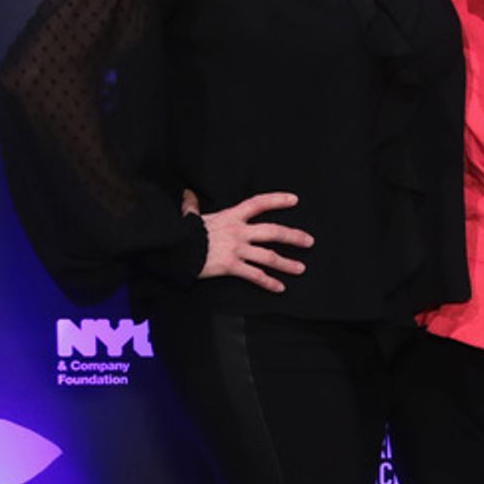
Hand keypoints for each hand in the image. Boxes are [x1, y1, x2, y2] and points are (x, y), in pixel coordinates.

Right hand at [187, 190, 313, 293]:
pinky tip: (280, 288)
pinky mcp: (231, 267)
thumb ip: (192, 206)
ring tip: (301, 269)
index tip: (294, 200)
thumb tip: (188, 195)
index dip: (277, 200)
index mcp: (231, 216)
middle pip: (273, 232)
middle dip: (293, 237)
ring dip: (287, 263)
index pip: (258, 203)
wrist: (175, 249)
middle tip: (309, 241)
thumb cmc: (182, 234)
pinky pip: (255, 276)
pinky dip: (268, 282)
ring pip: (268, 256)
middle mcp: (238, 232)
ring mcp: (236, 250)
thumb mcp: (190, 217)